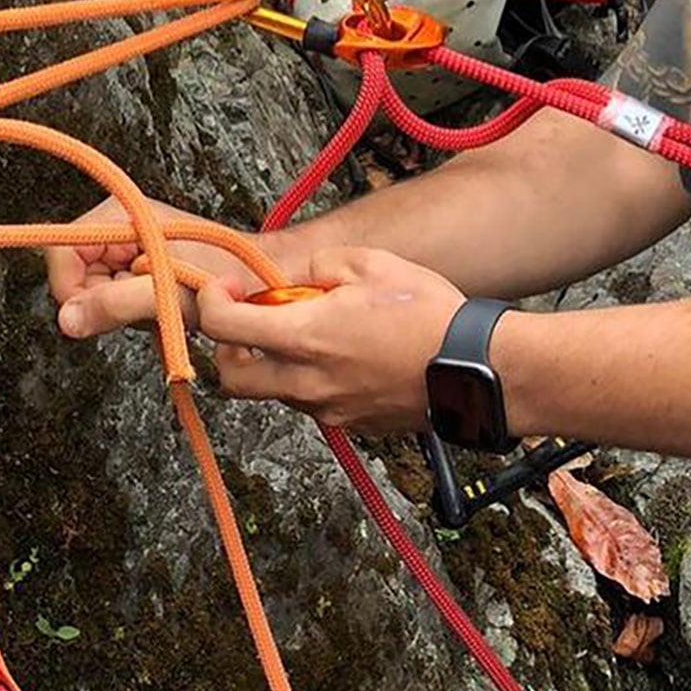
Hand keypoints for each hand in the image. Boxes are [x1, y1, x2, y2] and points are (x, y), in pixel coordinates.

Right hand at [46, 201, 285, 338]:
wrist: (263, 278)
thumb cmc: (228, 276)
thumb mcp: (168, 293)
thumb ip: (115, 303)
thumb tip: (68, 318)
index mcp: (120, 213)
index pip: (61, 251)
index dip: (74, 289)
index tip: (100, 311)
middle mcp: (120, 222)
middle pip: (75, 273)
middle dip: (104, 299)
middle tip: (144, 303)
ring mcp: (130, 241)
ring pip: (94, 288)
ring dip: (123, 305)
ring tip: (160, 301)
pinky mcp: (142, 261)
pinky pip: (116, 293)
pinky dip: (136, 306)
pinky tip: (162, 302)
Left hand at [195, 247, 464, 437]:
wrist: (478, 369)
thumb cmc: (429, 315)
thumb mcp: (372, 264)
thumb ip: (321, 266)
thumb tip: (302, 278)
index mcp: (306, 338)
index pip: (222, 328)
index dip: (211, 303)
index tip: (226, 290)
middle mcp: (308, 382)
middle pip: (231, 379)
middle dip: (228, 349)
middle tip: (251, 322)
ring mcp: (329, 409)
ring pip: (273, 393)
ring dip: (276, 364)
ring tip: (318, 334)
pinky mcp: (351, 425)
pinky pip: (313, 404)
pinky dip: (312, 381)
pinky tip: (347, 357)